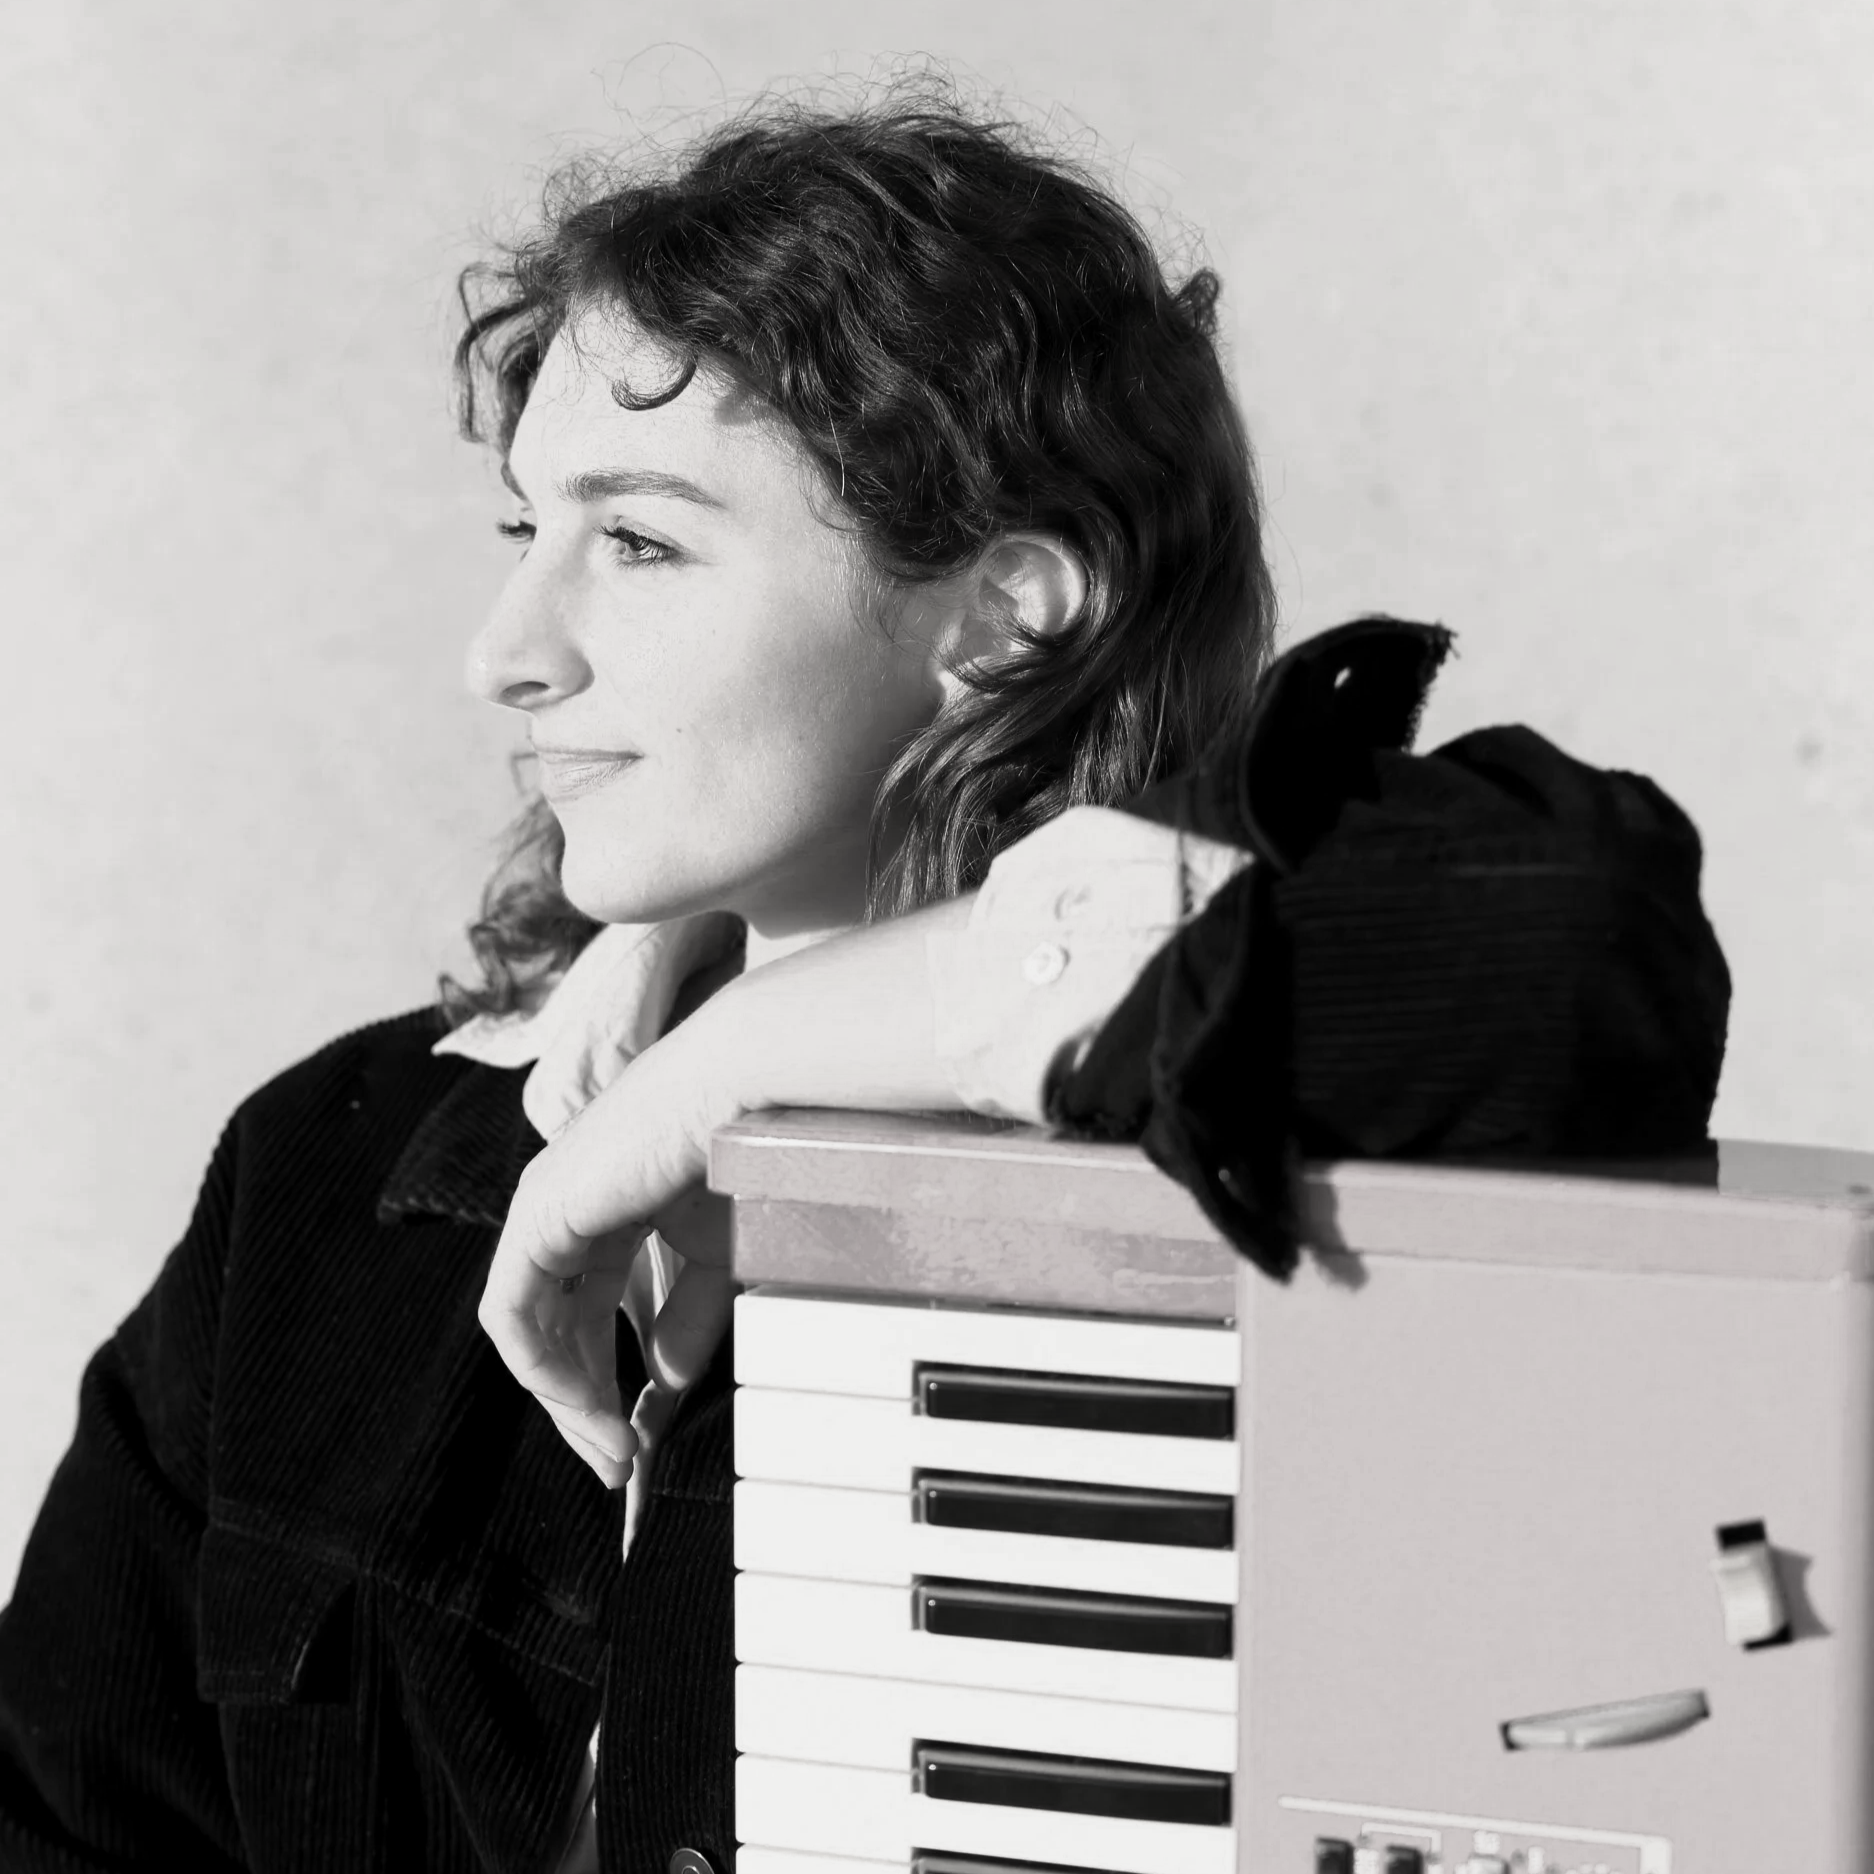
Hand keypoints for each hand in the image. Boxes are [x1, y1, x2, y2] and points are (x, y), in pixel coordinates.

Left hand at [477, 1006, 749, 1487]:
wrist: (741, 1097)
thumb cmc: (740, 1159)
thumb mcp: (718, 1261)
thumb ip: (685, 1320)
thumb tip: (660, 1383)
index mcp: (602, 1214)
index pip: (581, 1316)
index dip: (604, 1386)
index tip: (634, 1446)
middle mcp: (561, 1213)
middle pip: (549, 1333)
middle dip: (581, 1409)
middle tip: (616, 1466)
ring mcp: (542, 1212)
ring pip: (525, 1332)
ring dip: (565, 1402)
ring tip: (611, 1450)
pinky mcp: (536, 1218)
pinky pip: (513, 1315)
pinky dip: (546, 1368)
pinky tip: (591, 1403)